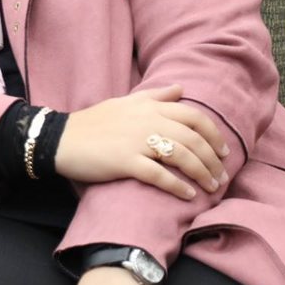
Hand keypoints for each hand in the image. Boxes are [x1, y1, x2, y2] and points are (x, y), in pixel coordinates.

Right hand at [55, 84, 229, 199]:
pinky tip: (188, 195)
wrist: (61, 139)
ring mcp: (136, 141)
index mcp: (149, 107)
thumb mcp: (124, 103)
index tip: (223, 151)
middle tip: (221, 176)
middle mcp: (147, 121)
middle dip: (213, 159)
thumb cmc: (93, 123)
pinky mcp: (125, 161)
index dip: (214, 134)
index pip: (194, 117)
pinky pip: (159, 175)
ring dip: (202, 174)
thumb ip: (155, 96)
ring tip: (211, 188)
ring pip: (182, 156)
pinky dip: (178, 186)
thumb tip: (181, 89)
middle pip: (193, 139)